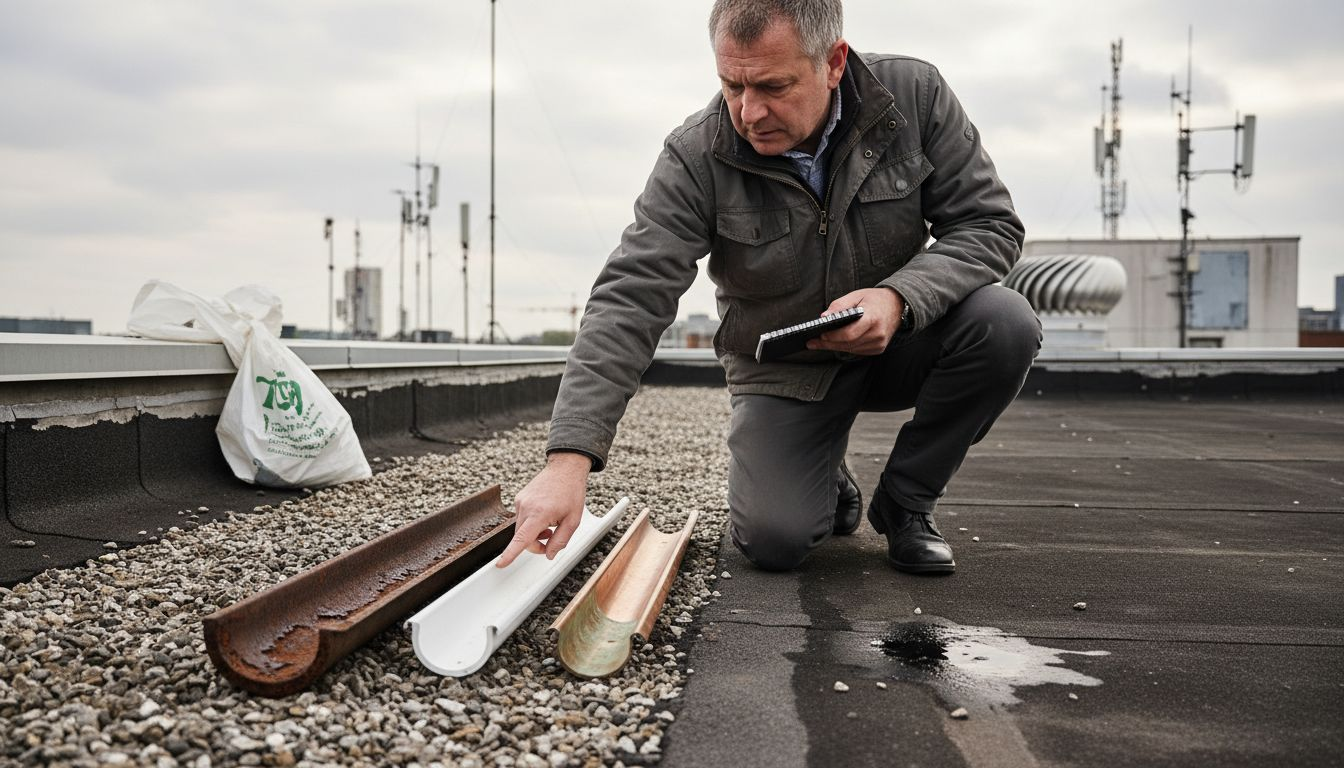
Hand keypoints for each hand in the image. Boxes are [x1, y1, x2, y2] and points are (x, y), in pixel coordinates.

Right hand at [496, 451, 590, 567]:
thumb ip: (560, 541)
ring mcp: (521, 501)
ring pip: (521, 528)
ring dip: (534, 532)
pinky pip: (522, 518)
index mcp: (540, 513)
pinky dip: (531, 522)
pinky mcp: (519, 498)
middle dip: (535, 544)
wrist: (565, 469)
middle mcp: (526, 506)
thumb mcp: (573, 520)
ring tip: (550, 523)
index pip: (522, 538)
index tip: (501, 563)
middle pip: (522, 537)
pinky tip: (544, 514)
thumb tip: (549, 554)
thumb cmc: (571, 491)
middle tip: (551, 538)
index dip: (511, 553)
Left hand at [806, 287, 903, 355]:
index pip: (849, 334)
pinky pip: (858, 351)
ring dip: (835, 347)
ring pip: (851, 349)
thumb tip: (824, 317)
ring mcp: (879, 343)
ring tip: (820, 343)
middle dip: (829, 344)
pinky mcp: (879, 348)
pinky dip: (846, 347)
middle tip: (812, 343)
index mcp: (872, 318)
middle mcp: (877, 334)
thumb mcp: (856, 295)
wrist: (897, 305)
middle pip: (848, 344)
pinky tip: (836, 343)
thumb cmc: (875, 299)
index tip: (820, 335)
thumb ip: (840, 306)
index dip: (833, 337)